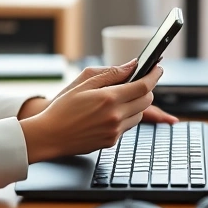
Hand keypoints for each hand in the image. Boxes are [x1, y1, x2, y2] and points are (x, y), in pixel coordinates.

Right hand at [49, 60, 177, 124]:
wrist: (50, 135)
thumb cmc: (62, 108)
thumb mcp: (83, 82)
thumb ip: (111, 73)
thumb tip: (131, 65)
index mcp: (109, 98)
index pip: (143, 86)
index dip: (154, 75)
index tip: (157, 68)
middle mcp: (115, 116)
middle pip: (146, 100)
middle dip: (146, 89)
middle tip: (138, 81)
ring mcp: (115, 131)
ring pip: (139, 114)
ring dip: (136, 104)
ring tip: (119, 98)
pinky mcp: (112, 141)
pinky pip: (128, 126)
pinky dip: (125, 116)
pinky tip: (109, 113)